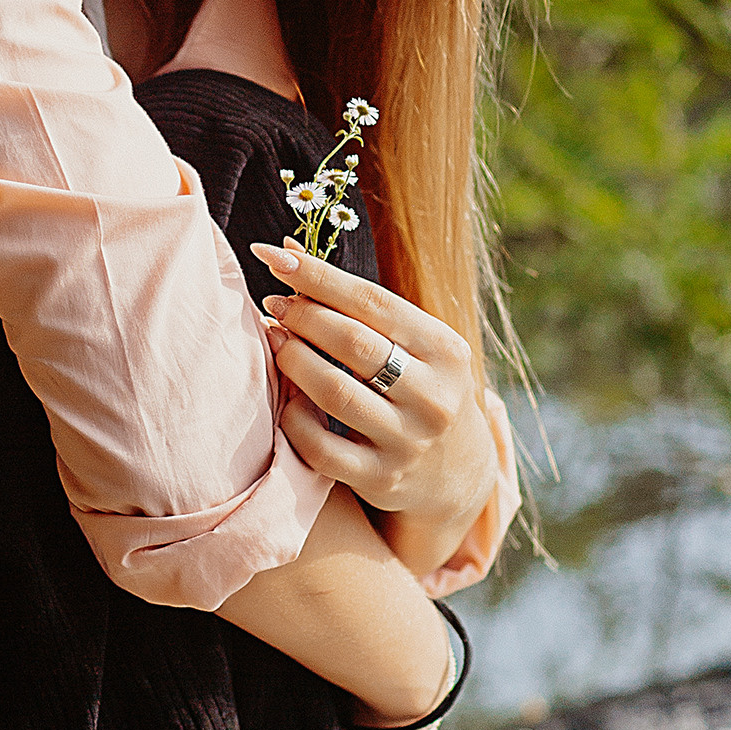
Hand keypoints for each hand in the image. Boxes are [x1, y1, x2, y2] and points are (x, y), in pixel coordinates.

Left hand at [248, 236, 517, 577]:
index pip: (373, 301)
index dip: (318, 276)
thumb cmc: (419, 387)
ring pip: (332, 391)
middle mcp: (433, 397)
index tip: (275, 255)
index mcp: (446, 351)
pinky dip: (292, 415)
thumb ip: (362, 306)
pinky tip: (285, 396)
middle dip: (302, 314)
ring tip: (275, 338)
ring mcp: (408, 442)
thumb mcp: (415, 345)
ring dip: (291, 358)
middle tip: (275, 302)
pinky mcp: (380, 479)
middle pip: (351, 342)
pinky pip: (319, 446)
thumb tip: (290, 250)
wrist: (455, 472)